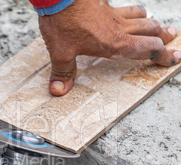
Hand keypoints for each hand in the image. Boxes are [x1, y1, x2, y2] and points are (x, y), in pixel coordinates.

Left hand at [38, 0, 180, 95]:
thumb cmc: (63, 22)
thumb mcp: (60, 53)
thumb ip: (63, 72)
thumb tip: (59, 91)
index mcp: (114, 43)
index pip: (146, 50)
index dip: (162, 56)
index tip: (173, 59)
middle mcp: (118, 27)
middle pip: (150, 30)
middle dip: (162, 37)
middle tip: (170, 40)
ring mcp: (112, 13)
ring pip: (141, 15)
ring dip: (150, 22)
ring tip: (154, 26)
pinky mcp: (104, 3)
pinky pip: (124, 6)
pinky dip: (132, 11)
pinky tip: (127, 13)